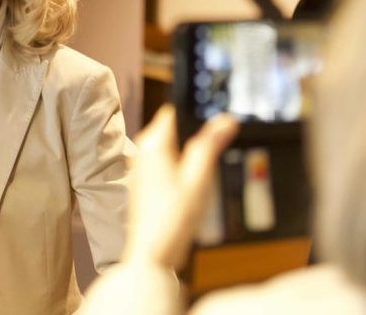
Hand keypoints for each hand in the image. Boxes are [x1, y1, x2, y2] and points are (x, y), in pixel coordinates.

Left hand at [122, 106, 237, 269]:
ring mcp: (140, 168)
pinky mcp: (143, 184)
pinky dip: (179, 173)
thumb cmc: (172, 219)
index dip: (195, 113)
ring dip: (187, 158)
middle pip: (174, 131)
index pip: (174, 111)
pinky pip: (164, 167)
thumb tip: (224, 120)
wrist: (152, 255)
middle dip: (194, 139)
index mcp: (153, 144)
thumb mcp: (199, 178)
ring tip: (199, 180)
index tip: (213, 121)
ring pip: (170, 150)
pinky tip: (188, 193)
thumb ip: (210, 145)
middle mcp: (142, 152)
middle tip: (209, 161)